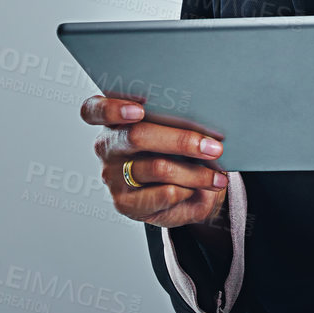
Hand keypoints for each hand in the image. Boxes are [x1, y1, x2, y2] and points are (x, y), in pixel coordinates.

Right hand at [80, 94, 229, 229]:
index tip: (139, 110)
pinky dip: (188, 190)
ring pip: (157, 168)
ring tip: (218, 174)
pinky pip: (163, 195)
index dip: (113, 109)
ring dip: (195, 172)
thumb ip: (178, 120)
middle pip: (137, 137)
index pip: (94, 109)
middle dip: (181, 141)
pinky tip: (202, 189)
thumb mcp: (177, 129)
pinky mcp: (125, 203)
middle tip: (213, 147)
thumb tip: (203, 117)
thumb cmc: (179, 149)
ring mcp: (113, 176)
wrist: (187, 188)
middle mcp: (107, 146)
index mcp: (112, 119)